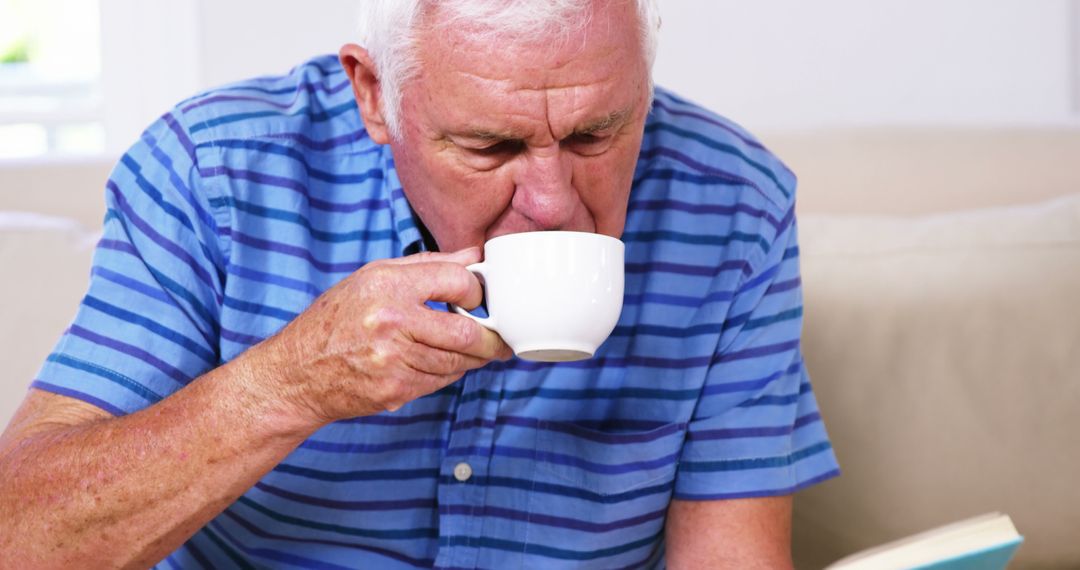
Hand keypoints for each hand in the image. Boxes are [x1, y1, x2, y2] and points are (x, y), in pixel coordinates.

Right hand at [253, 247, 511, 426]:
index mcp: (386, 285)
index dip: (476, 291)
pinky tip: (438, 364)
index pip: (457, 281)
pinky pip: (440, 382)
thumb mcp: (372, 277)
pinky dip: (448, 374)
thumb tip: (475, 257)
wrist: (297, 373)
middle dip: (491, 338)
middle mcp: (390, 321)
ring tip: (472, 351)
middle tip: (500, 339)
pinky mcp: (395, 390)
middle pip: (466, 332)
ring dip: (471, 358)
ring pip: (457, 362)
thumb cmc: (336, 320)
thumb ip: (427, 265)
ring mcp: (392, 360)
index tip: (477, 298)